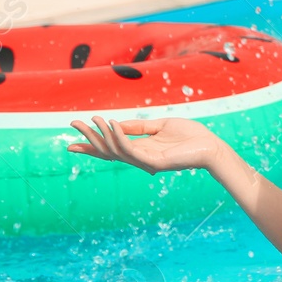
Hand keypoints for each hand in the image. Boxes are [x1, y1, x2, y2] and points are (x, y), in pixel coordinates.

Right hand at [67, 116, 223, 173]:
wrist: (211, 146)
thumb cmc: (190, 136)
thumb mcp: (160, 126)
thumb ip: (138, 126)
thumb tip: (116, 123)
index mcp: (141, 149)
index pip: (111, 150)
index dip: (91, 146)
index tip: (70, 143)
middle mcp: (140, 157)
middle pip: (107, 151)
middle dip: (89, 138)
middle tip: (73, 123)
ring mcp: (146, 161)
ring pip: (116, 150)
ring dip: (102, 134)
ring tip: (92, 119)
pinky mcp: (154, 162)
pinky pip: (131, 150)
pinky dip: (119, 137)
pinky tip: (112, 124)